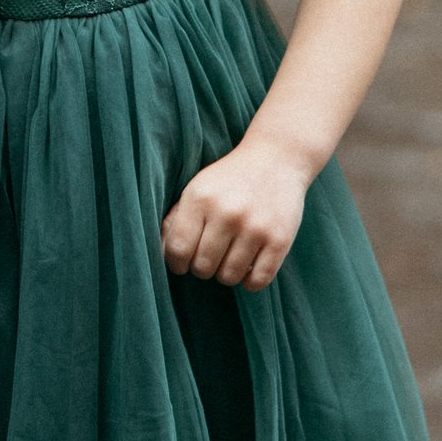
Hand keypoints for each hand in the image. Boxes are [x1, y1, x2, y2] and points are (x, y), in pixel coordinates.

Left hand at [162, 141, 310, 289]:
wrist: (276, 158)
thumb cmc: (229, 180)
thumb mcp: (197, 189)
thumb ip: (175, 220)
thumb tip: (161, 254)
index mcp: (200, 199)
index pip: (177, 249)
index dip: (176, 263)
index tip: (183, 263)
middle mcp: (227, 213)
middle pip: (202, 267)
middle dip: (203, 268)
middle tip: (211, 256)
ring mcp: (255, 227)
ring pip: (229, 277)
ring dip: (227, 274)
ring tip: (230, 258)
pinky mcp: (280, 239)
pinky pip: (258, 281)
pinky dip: (250, 282)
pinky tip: (248, 267)